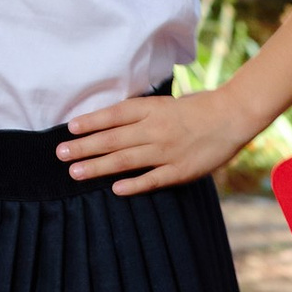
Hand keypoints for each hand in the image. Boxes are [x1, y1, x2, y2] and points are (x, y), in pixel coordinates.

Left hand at [56, 87, 256, 195]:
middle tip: (59, 154)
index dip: (90, 122)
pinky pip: (153, 178)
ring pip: (126, 159)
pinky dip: (134, 184)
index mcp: (151, 109)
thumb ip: (140, 113)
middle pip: (112, 139)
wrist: (233, 116)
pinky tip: (115, 189)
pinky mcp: (180, 170)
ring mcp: (167, 151)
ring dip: (98, 166)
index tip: (69, 128)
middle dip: (84, 147)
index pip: (113, 115)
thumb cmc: (197, 107)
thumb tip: (110, 121)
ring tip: (75, 172)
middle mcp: (155, 129)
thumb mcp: (165, 103)